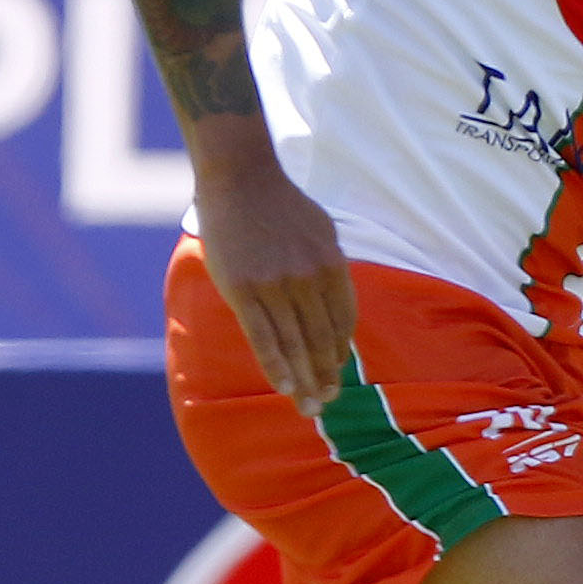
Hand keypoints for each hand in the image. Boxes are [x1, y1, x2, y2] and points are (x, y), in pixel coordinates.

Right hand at [189, 120, 351, 416]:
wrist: (240, 177)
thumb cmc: (281, 205)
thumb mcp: (322, 232)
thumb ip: (329, 269)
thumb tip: (337, 309)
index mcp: (332, 265)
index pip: (342, 320)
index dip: (339, 351)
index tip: (335, 372)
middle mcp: (308, 278)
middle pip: (322, 338)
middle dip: (325, 375)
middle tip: (326, 402)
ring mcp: (275, 285)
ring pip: (294, 343)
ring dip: (304, 379)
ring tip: (309, 406)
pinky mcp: (243, 290)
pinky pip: (262, 337)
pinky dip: (276, 365)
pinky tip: (284, 387)